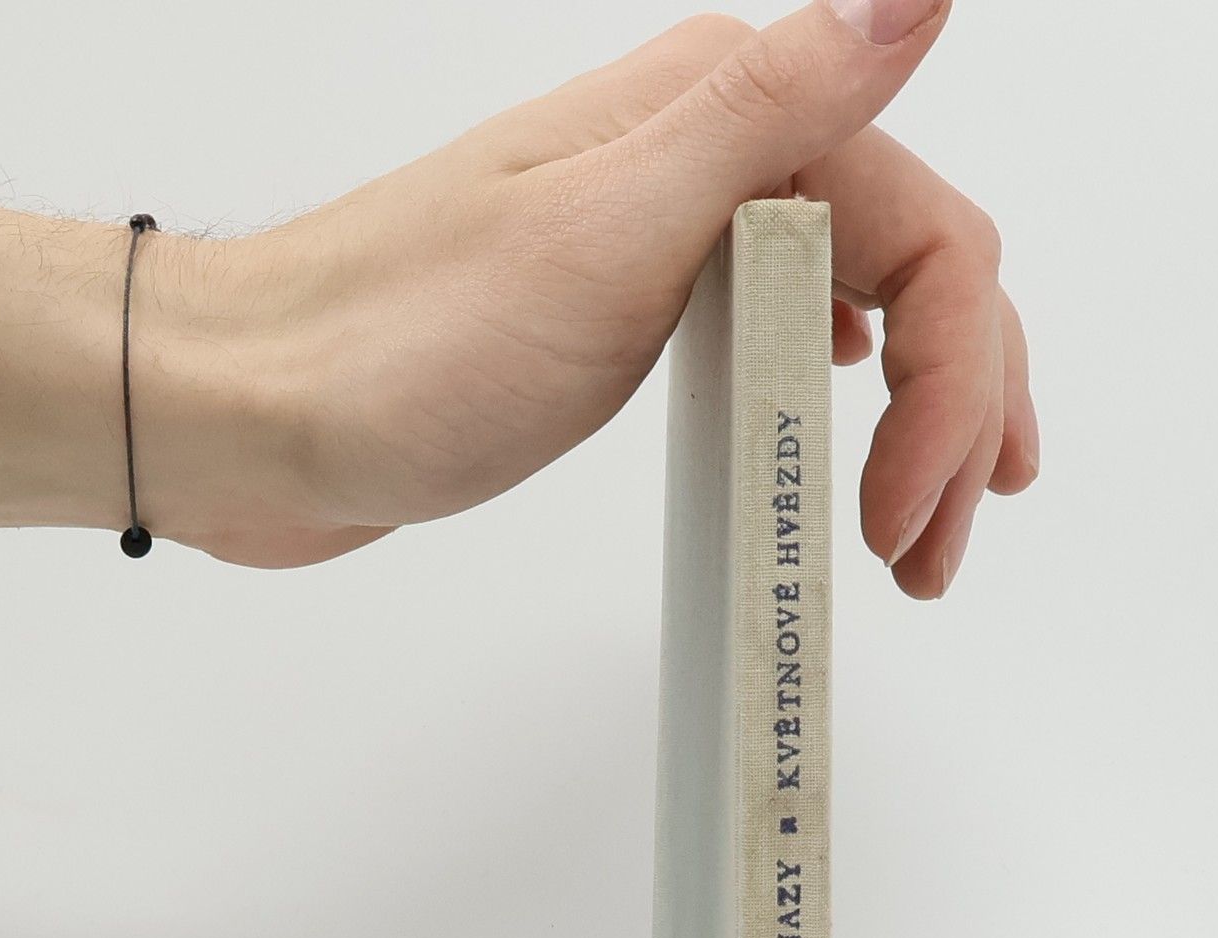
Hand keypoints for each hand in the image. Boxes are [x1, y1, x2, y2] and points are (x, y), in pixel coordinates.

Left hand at [206, 0, 1037, 591]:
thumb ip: (772, 112)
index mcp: (723, 122)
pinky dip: (848, 398)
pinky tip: (849, 425)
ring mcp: (680, 236)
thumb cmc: (401, 342)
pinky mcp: (643, 312)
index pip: (929, 237)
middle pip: (919, 270)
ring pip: (869, 307)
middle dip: (958, 413)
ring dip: (923, 417)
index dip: (951, 384)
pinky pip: (794, 336)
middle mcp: (714, 161)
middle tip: (933, 546)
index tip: (905, 508)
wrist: (259, 412)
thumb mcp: (605, 231)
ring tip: (917, 531)